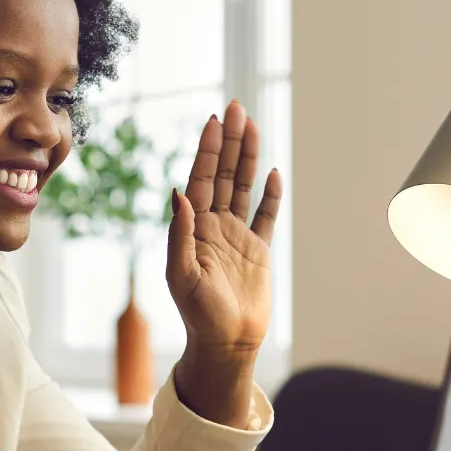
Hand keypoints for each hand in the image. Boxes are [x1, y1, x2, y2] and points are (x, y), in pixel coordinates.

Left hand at [166, 99, 281, 357]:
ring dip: (247, 158)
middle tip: (234, 107)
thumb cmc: (198, 314)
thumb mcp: (182, 275)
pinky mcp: (258, 251)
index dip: (207, 150)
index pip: (201, 180)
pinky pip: (265, 216)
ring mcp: (237, 236)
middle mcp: (214, 226)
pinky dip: (270, 195)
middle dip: (228, 141)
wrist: (226, 343)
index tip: (213, 121)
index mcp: (194, 228)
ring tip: (252, 125)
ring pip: (243, 187)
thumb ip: (180, 234)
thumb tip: (178, 193)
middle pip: (222, 174)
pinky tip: (272, 173)